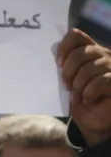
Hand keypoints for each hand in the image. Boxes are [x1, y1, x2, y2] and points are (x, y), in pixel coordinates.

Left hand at [57, 29, 110, 144]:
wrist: (92, 120)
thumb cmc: (79, 99)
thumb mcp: (69, 80)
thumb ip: (64, 65)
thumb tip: (51, 57)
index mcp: (90, 51)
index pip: (76, 36)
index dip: (65, 47)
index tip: (58, 63)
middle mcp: (104, 55)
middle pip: (81, 53)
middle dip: (69, 71)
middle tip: (65, 86)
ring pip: (90, 68)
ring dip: (78, 85)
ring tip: (75, 97)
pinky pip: (100, 81)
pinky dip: (88, 92)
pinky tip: (86, 99)